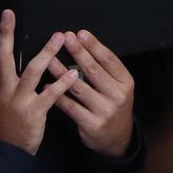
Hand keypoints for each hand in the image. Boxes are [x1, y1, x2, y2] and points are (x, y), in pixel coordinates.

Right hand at [0, 11, 79, 155]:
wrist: (7, 150)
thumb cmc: (8, 121)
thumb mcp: (1, 97)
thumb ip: (6, 77)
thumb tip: (8, 54)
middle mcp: (5, 89)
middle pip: (2, 57)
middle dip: (5, 35)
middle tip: (8, 13)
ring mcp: (19, 100)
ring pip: (31, 73)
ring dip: (46, 53)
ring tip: (60, 36)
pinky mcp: (34, 112)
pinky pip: (50, 95)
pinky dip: (61, 83)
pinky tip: (73, 72)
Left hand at [45, 30, 136, 157]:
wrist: (117, 138)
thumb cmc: (112, 104)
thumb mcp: (118, 86)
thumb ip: (105, 69)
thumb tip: (83, 43)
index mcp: (126, 82)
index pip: (109, 60)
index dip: (94, 46)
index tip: (80, 33)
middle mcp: (117, 96)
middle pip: (94, 71)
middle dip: (78, 52)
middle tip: (65, 38)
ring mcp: (104, 111)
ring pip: (78, 87)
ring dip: (61, 71)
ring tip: (49, 59)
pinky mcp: (91, 124)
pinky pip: (70, 106)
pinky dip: (57, 95)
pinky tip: (46, 85)